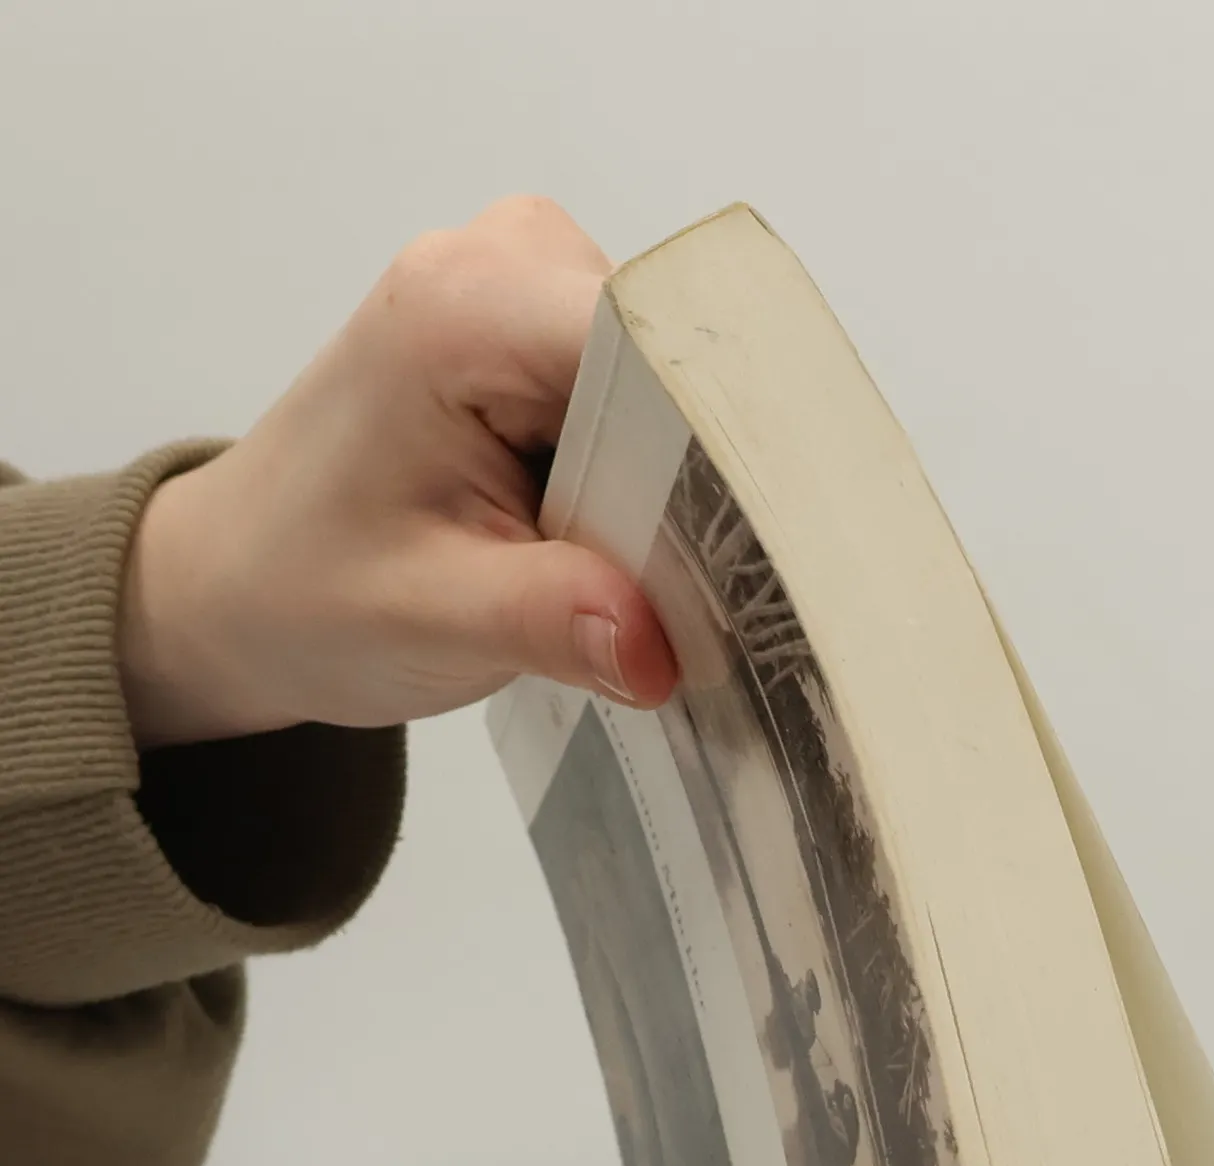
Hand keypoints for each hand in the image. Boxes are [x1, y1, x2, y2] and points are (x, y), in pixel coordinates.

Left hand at [117, 196, 675, 749]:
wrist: (239, 584)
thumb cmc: (303, 588)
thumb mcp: (426, 620)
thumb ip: (549, 621)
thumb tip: (662, 648)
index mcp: (460, 307)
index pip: (651, 336)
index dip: (721, 434)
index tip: (769, 541)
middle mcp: (502, 265)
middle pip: (680, 354)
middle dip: (707, 477)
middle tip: (712, 597)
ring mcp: (530, 291)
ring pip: (681, 381)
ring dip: (687, 488)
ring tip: (659, 580)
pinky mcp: (551, 338)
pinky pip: (656, 398)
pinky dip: (662, 482)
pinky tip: (638, 551)